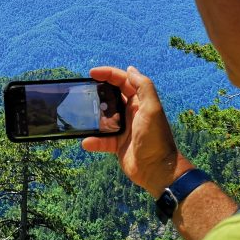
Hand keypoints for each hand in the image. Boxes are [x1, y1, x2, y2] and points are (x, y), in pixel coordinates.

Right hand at [83, 65, 194, 198]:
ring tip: (82, 116)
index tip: (91, 73)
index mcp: (140, 102)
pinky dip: (94, 141)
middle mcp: (132, 113)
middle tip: (84, 92)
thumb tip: (130, 70)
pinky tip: (86, 142)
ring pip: (104, 118)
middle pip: (111, 96)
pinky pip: (102, 140)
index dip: (108, 74)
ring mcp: (124, 128)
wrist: (157, 170)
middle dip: (98, 92)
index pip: (123, 81)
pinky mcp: (118, 144)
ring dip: (93, 117)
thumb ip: (143, 87)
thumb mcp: (152, 109)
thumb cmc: (156, 138)